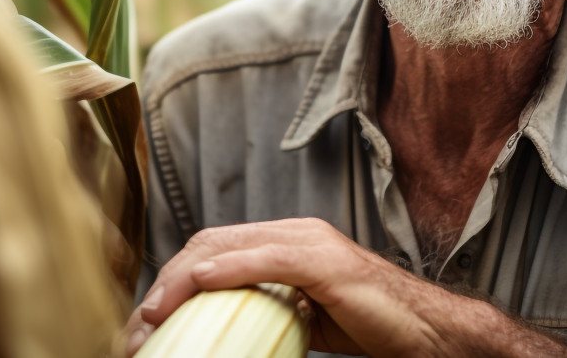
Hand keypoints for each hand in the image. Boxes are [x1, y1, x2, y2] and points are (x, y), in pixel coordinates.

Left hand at [125, 218, 566, 356]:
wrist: (429, 333)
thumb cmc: (375, 328)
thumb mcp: (307, 320)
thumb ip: (269, 311)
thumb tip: (224, 333)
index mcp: (288, 244)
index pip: (214, 249)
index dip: (173, 279)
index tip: (146, 322)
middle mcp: (294, 233)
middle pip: (209, 243)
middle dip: (165, 282)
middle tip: (138, 328)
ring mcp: (308, 242)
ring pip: (225, 247)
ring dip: (179, 281)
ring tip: (151, 318)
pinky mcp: (322, 261)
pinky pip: (260, 260)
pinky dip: (221, 271)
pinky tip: (193, 287)